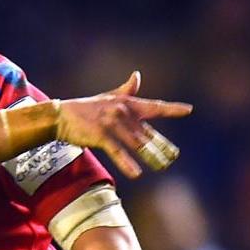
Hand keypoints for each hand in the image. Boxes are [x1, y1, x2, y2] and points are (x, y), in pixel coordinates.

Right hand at [53, 71, 191, 177]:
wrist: (61, 115)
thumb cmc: (86, 108)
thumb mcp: (108, 97)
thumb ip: (126, 89)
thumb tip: (137, 75)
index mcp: (127, 103)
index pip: (154, 106)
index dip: (172, 108)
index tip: (189, 109)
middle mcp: (122, 111)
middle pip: (148, 132)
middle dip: (161, 145)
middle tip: (173, 156)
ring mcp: (112, 124)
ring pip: (136, 143)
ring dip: (150, 156)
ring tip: (163, 166)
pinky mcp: (101, 136)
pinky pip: (118, 152)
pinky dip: (127, 164)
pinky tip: (137, 174)